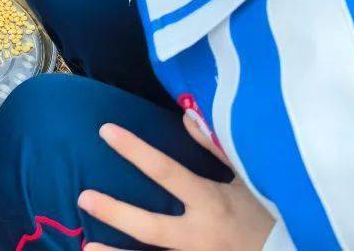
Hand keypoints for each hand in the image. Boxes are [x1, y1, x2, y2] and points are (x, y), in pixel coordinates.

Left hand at [79, 117, 273, 250]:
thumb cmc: (270, 216)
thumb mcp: (249, 180)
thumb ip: (217, 148)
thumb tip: (187, 117)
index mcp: (211, 204)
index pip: (166, 172)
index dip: (135, 150)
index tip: (106, 131)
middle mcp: (200, 237)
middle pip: (151, 227)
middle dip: (116, 213)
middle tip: (83, 197)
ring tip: (85, 248)